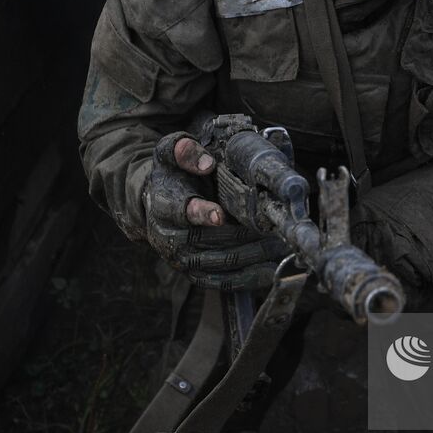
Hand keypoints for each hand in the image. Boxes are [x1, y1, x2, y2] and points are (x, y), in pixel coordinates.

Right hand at [140, 131, 285, 288]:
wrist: (153, 201)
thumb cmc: (171, 175)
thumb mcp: (171, 154)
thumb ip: (184, 151)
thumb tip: (206, 163)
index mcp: (165, 204)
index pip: (181, 211)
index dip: (201, 213)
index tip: (221, 214)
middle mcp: (169, 237)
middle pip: (210, 241)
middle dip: (243, 235)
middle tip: (272, 229)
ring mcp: (181, 259)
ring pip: (220, 262)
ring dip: (252, 256)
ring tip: (279, 246)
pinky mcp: (193, 273)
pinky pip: (222, 281)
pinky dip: (248, 278)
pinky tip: (270, 270)